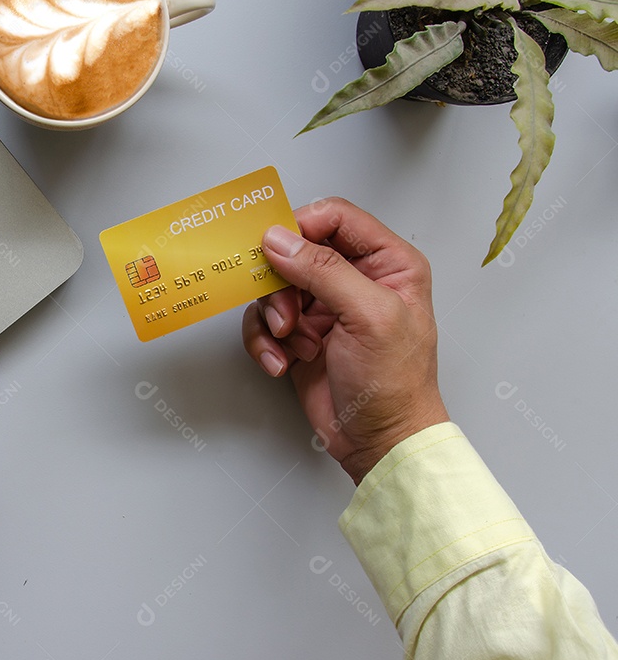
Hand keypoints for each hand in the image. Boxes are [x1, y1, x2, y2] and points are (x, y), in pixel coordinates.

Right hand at [242, 197, 448, 483]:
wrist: (379, 441)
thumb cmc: (395, 383)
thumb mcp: (369, 316)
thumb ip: (324, 270)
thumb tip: (279, 239)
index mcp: (388, 262)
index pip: (335, 217)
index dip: (301, 228)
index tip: (276, 251)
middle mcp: (355, 279)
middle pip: (296, 252)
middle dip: (281, 283)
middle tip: (286, 314)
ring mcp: (325, 307)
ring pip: (274, 287)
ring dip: (273, 317)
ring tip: (288, 343)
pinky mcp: (300, 335)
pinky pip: (264, 322)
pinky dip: (265, 342)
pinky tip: (282, 362)